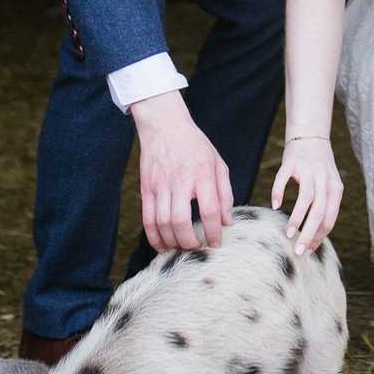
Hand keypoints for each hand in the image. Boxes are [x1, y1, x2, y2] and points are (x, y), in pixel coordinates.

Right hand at [132, 91, 233, 250]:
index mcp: (202, 173)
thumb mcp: (218, 163)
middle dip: (189, 241)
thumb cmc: (195, 146)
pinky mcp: (146, 188)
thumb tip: (227, 222)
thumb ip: (225, 193)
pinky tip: (162, 246)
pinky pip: (147, 219)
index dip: (213, 232)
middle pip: (181, 221)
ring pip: (163, 223)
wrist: (165, 126)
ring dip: (172, 241)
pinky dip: (154, 237)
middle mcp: (180, 180)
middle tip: (197, 247)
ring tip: (181, 247)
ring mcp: (160, 185)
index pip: (209, 210)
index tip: (216, 242)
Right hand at [271, 138, 342, 254]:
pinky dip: (279, 192)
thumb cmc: (319, 168)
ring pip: (306, 198)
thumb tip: (315, 236)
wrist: (311, 136)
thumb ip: (325, 205)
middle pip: (319, 212)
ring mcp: (308, 170)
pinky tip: (276, 205)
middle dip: (308, 234)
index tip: (307, 251)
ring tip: (288, 233)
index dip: (319, 237)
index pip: (329, 219)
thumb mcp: (329, 185)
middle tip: (298, 251)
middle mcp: (324, 180)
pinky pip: (284, 179)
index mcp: (335, 189)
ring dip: (297, 218)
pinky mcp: (292, 162)